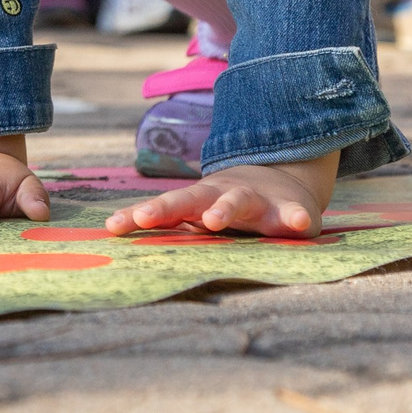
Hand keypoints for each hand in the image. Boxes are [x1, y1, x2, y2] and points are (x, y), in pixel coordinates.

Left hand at [103, 152, 337, 239]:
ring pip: (239, 201)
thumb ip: (164, 221)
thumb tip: (110, 230)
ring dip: (225, 209)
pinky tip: (301, 222)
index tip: (113, 226)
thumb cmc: (227, 205)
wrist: (283, 183)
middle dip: (166, 206)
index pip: (164, 208)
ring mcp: (257, 200)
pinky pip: (294, 214)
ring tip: (214, 221)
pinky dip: (297, 217)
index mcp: (198, 201)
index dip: (140, 215)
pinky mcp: (289, 210)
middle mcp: (223, 196)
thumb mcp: (196, 211)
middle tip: (144, 217)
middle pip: (192, 198)